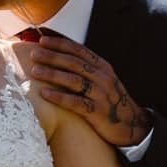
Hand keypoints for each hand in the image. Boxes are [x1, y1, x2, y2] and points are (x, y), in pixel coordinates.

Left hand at [11, 29, 150, 148]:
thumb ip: (86, 69)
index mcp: (102, 67)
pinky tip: (44, 94)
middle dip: (52, 56)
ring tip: (34, 71)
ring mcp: (101, 94)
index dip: (60, 43)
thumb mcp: (103, 80)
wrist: (132, 126)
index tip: (42, 40)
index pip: (79, 50)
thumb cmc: (110, 102)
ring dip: (52, 74)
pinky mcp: (98, 112)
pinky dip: (59, 97)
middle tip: (33, 53)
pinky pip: (76, 103)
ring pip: (74, 80)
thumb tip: (60, 58)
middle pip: (74, 63)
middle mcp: (102, 77)